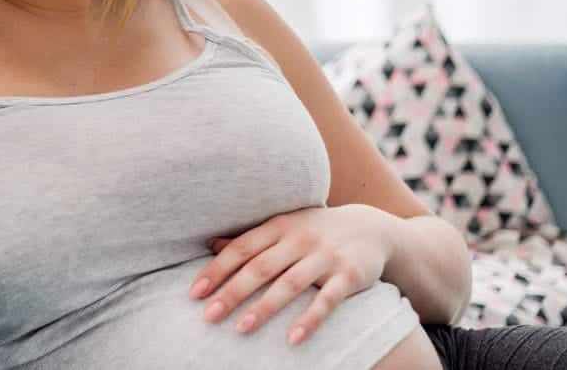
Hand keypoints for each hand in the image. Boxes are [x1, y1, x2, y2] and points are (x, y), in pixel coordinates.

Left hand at [188, 205, 395, 343]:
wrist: (372, 227)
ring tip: (241, 329)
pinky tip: (293, 339)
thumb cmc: (316, 230)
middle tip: (209, 316)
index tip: (194, 293)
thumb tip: (211, 244)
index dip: (216, 270)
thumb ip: (251, 239)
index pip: (241, 249)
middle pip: (260, 267)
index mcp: (278, 227)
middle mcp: (300, 239)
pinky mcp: (349, 275)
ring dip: (265, 308)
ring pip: (290, 284)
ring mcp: (325, 256)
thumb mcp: (284, 227)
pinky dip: (310, 319)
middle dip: (233, 292)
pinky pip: (328, 300)